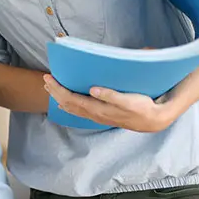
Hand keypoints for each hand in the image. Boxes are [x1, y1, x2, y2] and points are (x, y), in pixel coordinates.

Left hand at [43, 74, 178, 131]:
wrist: (152, 120)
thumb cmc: (142, 107)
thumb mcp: (129, 100)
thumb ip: (111, 96)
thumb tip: (93, 89)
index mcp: (98, 109)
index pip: (71, 98)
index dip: (58, 88)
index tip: (49, 78)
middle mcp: (94, 114)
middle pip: (68, 103)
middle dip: (55, 91)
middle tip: (46, 79)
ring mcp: (96, 116)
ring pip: (72, 108)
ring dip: (60, 97)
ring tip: (50, 88)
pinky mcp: (100, 116)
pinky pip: (79, 111)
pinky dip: (69, 104)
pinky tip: (65, 102)